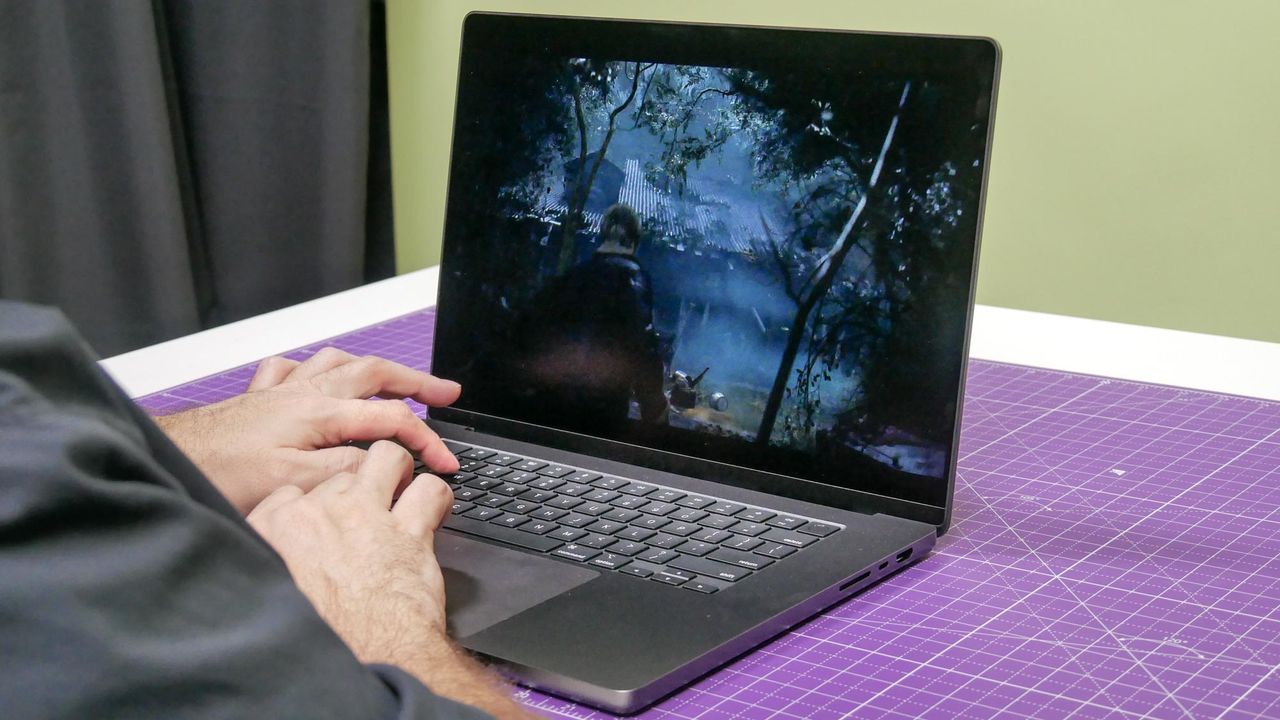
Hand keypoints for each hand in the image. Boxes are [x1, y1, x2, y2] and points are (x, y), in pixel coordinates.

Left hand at [154, 348, 461, 513]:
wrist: (170, 459)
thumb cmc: (221, 473)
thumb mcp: (292, 482)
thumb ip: (343, 468)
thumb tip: (382, 462)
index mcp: (321, 413)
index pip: (391, 420)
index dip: (426, 440)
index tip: (446, 463)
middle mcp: (305, 393)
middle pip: (375, 373)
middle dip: (416, 382)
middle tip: (446, 393)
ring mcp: (281, 391)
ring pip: (339, 362)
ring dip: (374, 368)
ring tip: (395, 377)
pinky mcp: (258, 399)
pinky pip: (295, 369)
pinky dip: (317, 369)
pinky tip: (319, 377)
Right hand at [248, 441, 533, 718]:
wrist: (362, 664)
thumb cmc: (320, 638)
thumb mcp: (271, 594)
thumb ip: (271, 564)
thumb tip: (277, 561)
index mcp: (273, 528)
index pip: (290, 494)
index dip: (312, 508)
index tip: (321, 525)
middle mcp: (319, 513)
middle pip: (340, 476)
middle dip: (356, 491)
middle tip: (366, 516)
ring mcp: (367, 517)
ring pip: (386, 459)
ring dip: (398, 472)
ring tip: (402, 491)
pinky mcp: (409, 532)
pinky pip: (431, 490)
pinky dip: (437, 496)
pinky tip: (434, 510)